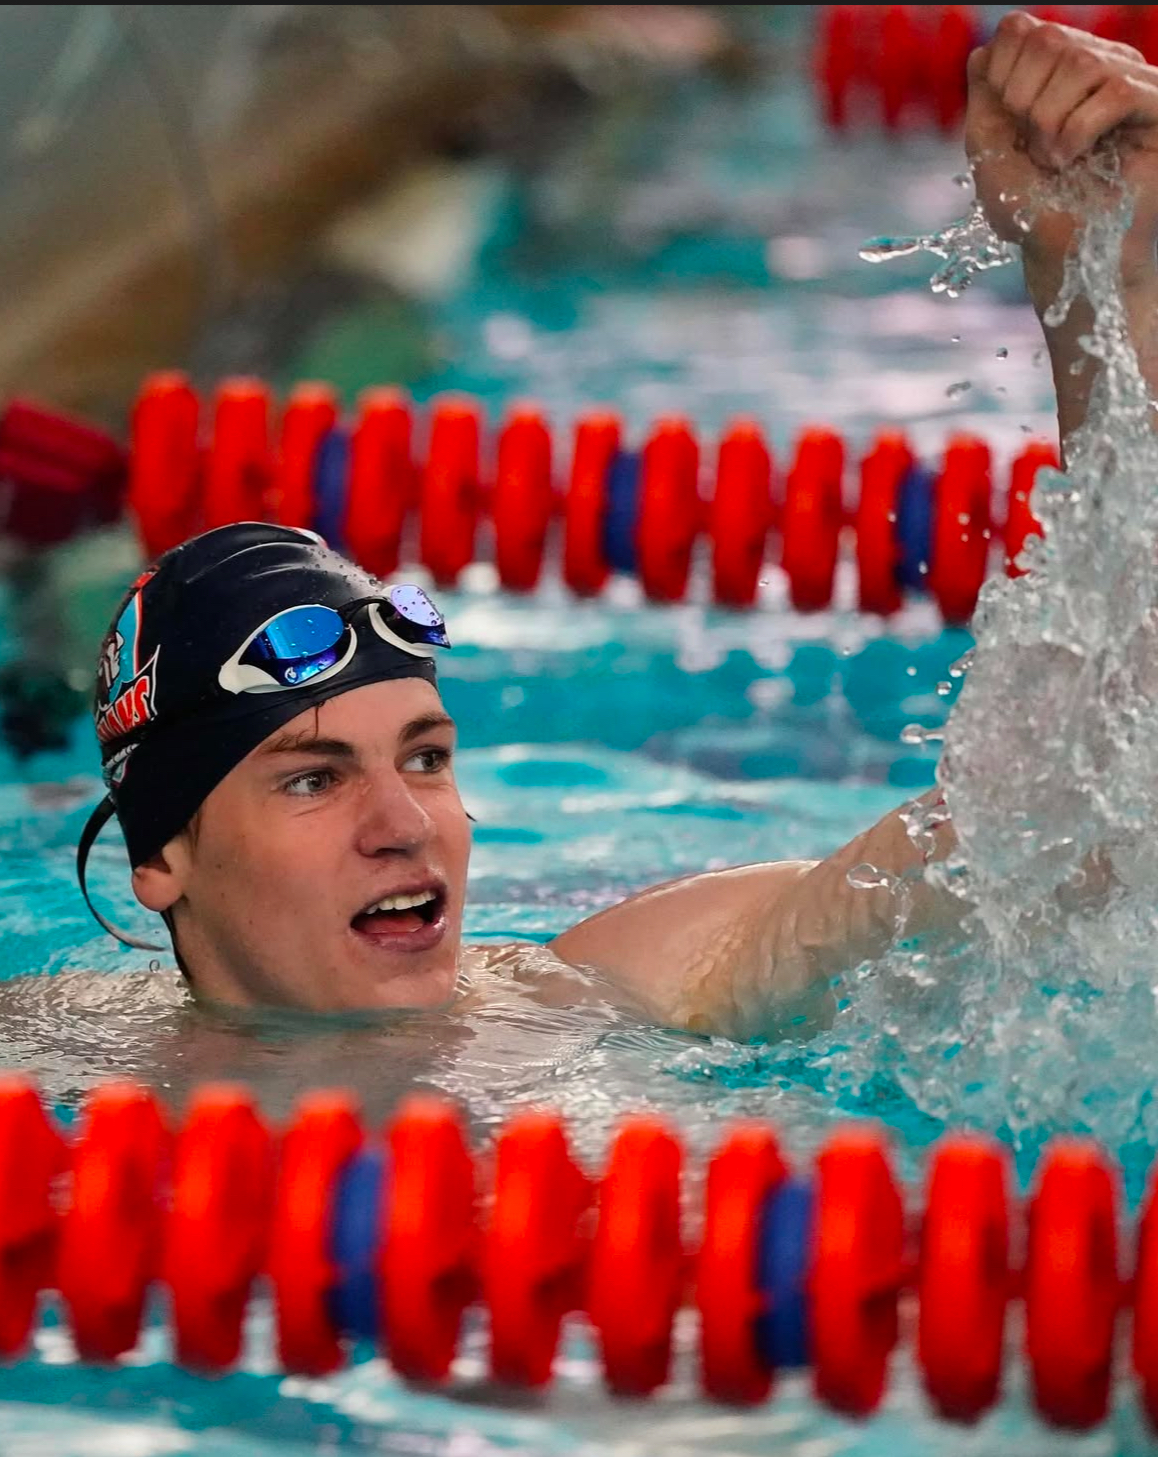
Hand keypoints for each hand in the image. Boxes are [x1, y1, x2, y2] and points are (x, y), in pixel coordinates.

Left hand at [966, 12, 1157, 280]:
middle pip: (1048, 39)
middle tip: (1033, 147)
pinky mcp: (1157, 106)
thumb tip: (983, 50)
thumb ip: (984, 95)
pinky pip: (1117, 91)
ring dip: (1051, 122)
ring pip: (1082, 62)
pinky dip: (1080, 132)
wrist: (1063, 253)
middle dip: (1023, 102)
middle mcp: (1098, 64)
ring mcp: (1131, 81)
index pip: (1021, 29)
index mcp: (1057, 69)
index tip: (1008, 124)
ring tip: (1053, 160)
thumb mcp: (989, 148)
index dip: (1001, 74)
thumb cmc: (1031, 208)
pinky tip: (1073, 160)